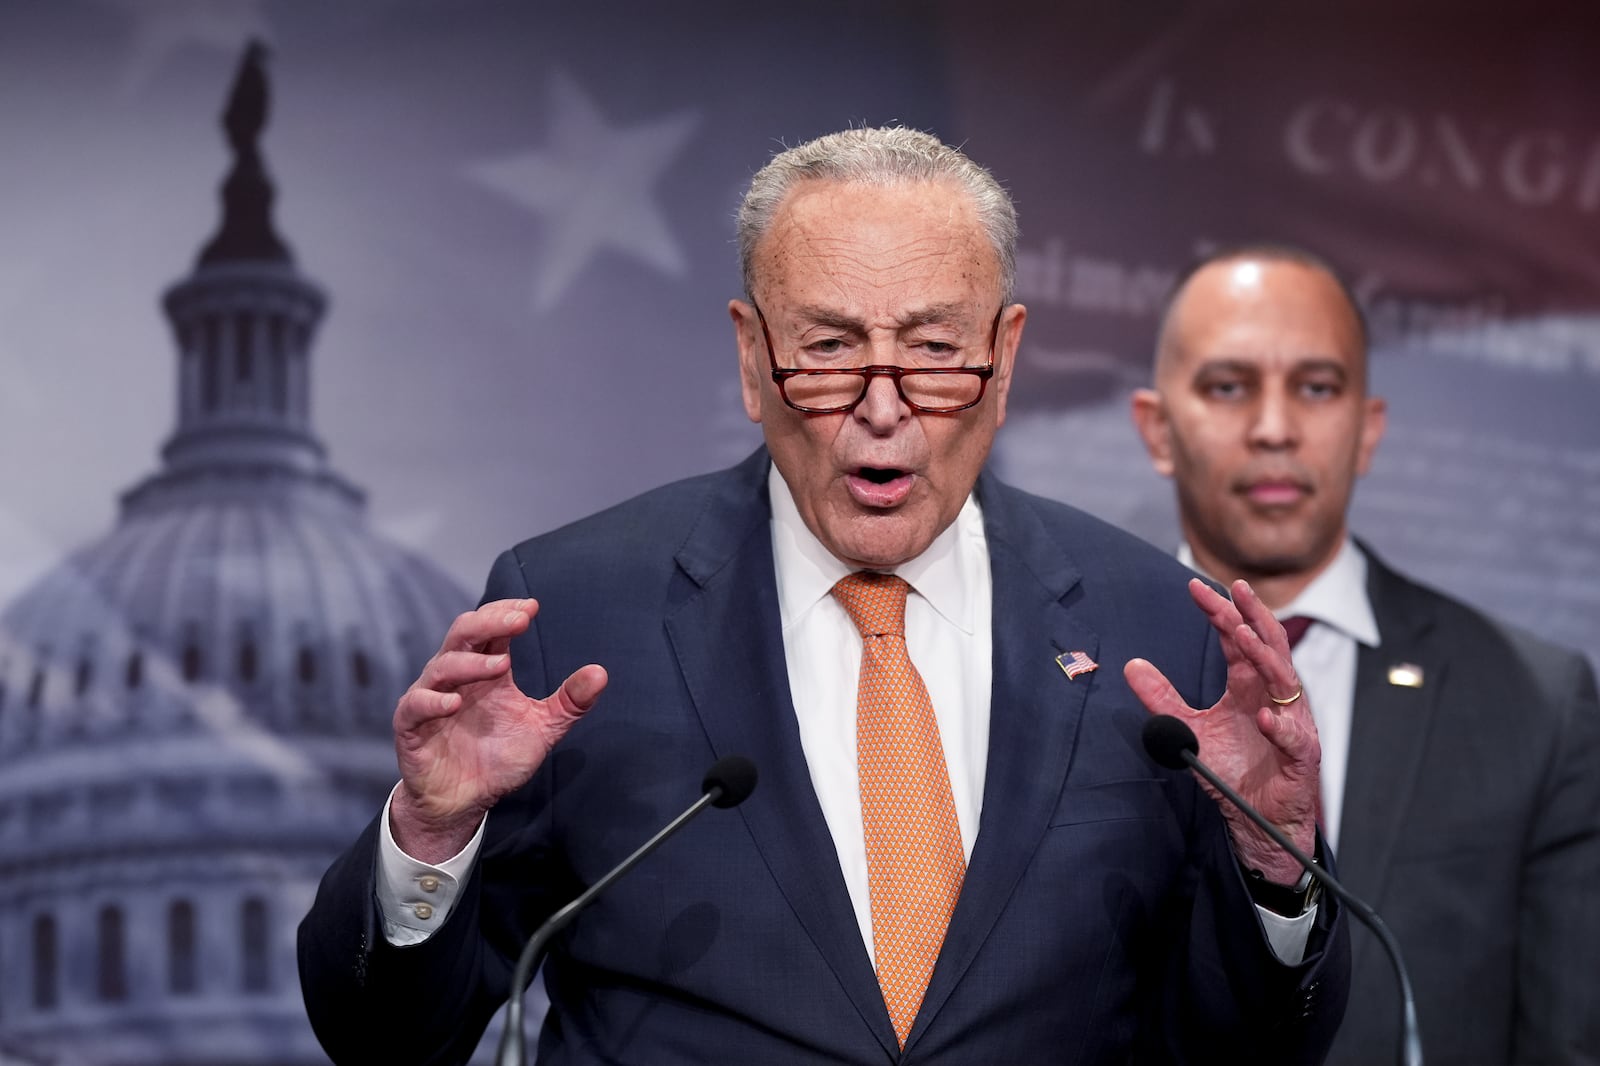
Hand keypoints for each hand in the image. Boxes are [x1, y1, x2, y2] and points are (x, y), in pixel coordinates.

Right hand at [390, 598, 606, 861]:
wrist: (464, 801)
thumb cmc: (498, 757)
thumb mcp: (542, 728)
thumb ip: (569, 702)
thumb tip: (601, 673)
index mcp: (485, 670)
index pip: (491, 628)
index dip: (507, 613)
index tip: (532, 608)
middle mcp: (456, 677)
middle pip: (464, 634)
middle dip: (489, 622)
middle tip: (519, 619)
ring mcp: (430, 699)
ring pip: (442, 666)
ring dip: (470, 663)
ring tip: (501, 664)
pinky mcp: (411, 727)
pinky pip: (415, 707)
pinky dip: (432, 701)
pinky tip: (454, 703)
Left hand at [1124, 578, 1320, 882]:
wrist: (1257, 818)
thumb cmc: (1233, 770)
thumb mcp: (1188, 729)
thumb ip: (1162, 698)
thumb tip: (1131, 666)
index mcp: (1248, 684)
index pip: (1237, 638)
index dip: (1219, 612)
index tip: (1195, 587)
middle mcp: (1273, 695)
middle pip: (1267, 645)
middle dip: (1251, 615)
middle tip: (1235, 588)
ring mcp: (1291, 722)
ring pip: (1283, 680)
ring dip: (1264, 657)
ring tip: (1242, 635)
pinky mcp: (1301, 754)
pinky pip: (1293, 737)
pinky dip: (1280, 726)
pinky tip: (1265, 716)